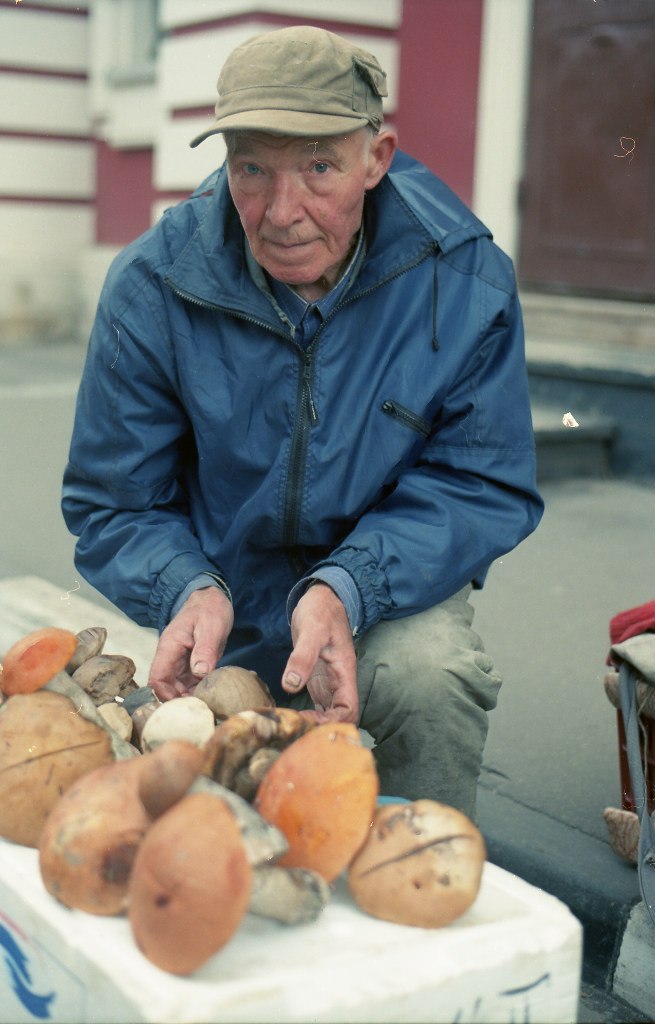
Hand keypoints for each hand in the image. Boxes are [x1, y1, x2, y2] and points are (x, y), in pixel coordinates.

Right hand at [148, 587, 233, 700]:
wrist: (212, 599)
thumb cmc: (210, 609)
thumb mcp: (211, 627)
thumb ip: (205, 649)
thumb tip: (200, 674)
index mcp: (169, 647)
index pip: (157, 678)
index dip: (165, 695)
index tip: (182, 706)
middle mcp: (171, 657)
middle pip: (166, 687)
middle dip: (178, 702)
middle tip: (198, 712)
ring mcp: (181, 662)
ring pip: (178, 688)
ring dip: (189, 698)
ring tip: (206, 707)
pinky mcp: (192, 665)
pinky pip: (191, 683)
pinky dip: (198, 692)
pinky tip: (210, 698)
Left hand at [282, 583, 357, 723]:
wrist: (322, 598)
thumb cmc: (321, 611)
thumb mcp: (312, 629)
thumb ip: (303, 656)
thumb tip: (290, 685)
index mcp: (344, 672)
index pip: (348, 710)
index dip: (331, 721)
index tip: (307, 719)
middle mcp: (338, 682)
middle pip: (339, 717)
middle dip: (320, 727)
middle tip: (293, 726)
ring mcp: (328, 682)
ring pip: (328, 714)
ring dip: (312, 724)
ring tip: (289, 726)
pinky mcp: (316, 680)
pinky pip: (316, 704)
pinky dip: (306, 714)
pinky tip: (289, 715)